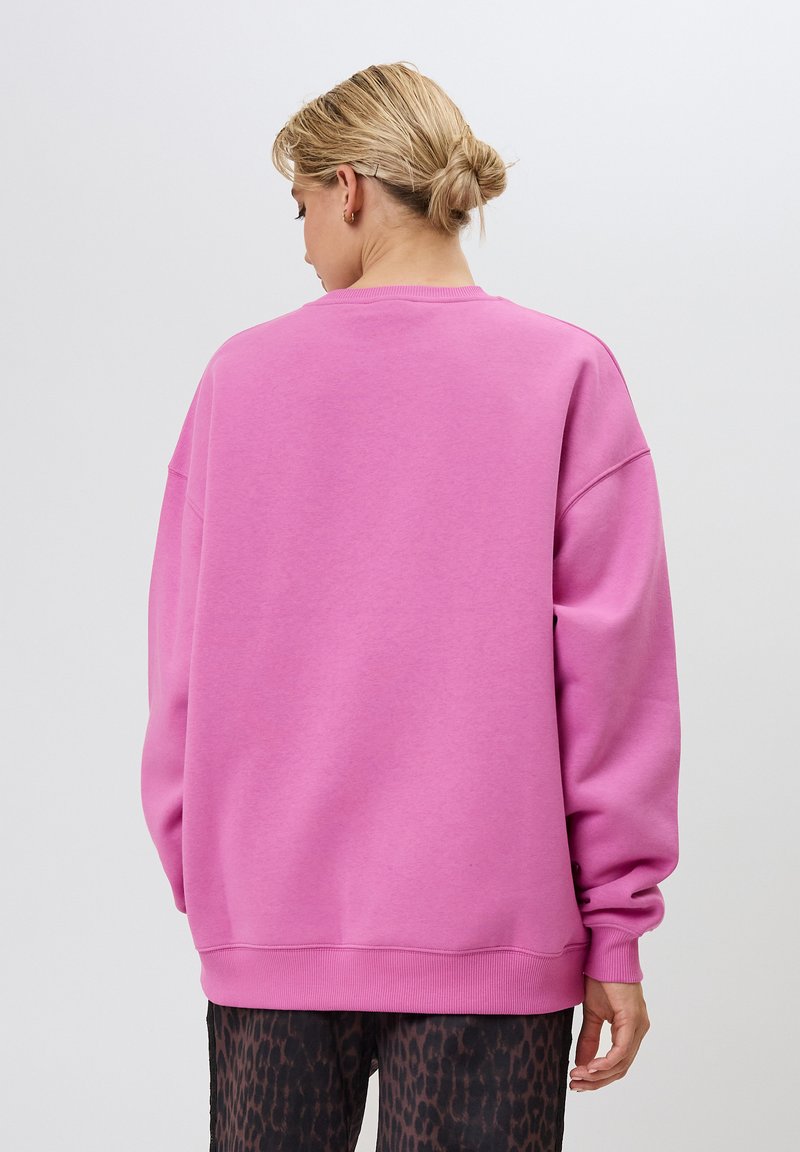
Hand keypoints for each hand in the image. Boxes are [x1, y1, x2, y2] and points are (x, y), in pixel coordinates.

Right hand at [569, 975, 650, 1091]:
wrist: (605, 953)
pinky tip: (590, 1067)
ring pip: (621, 1063)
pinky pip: (621, 1050)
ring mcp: (638, 1025)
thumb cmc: (601, 977)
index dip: (598, 1077)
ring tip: (577, 1076)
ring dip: (597, 1074)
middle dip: (596, 1081)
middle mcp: (639, 1030)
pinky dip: (605, 1062)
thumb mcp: (592, 1013)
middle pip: (620, 1069)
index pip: (618, 1063)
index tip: (577, 1082)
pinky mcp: (632, 1019)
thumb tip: (581, 1063)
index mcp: (630, 1029)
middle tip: (574, 1085)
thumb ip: (589, 1038)